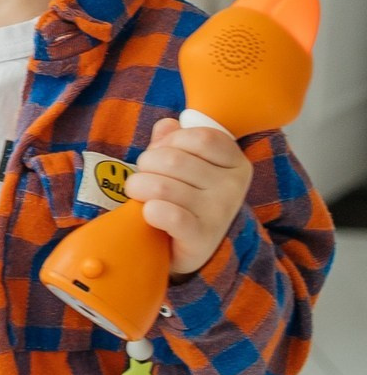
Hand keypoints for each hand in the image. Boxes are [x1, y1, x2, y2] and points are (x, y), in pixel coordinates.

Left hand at [125, 117, 253, 277]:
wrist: (198, 250)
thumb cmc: (189, 197)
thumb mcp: (188, 164)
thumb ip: (175, 139)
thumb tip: (167, 125)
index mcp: (235, 163)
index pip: (200, 137)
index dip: (170, 140)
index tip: (162, 152)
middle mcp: (233, 188)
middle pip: (172, 159)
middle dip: (146, 164)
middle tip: (146, 176)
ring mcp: (219, 214)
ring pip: (161, 186)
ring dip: (139, 187)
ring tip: (141, 195)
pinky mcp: (200, 238)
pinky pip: (166, 214)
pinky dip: (149, 211)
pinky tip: (150, 213)